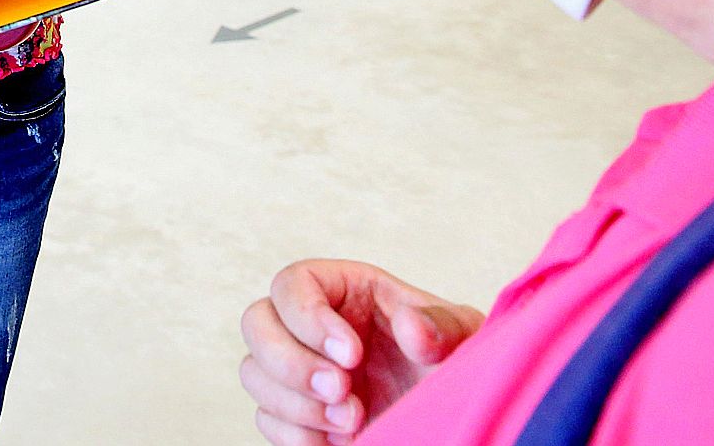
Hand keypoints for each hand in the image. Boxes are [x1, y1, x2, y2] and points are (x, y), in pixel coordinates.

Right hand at [239, 260, 483, 444]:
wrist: (450, 412)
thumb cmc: (451, 363)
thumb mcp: (459, 336)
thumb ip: (441, 325)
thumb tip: (411, 327)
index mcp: (343, 290)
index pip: (292, 283)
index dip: (309, 318)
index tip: (353, 355)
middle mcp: (310, 325)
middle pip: (256, 323)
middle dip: (292, 363)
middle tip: (342, 392)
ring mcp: (298, 369)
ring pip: (254, 373)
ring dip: (296, 403)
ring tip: (352, 421)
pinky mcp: (297, 413)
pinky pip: (267, 419)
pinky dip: (296, 434)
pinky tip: (338, 440)